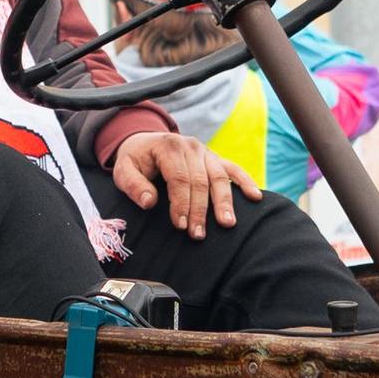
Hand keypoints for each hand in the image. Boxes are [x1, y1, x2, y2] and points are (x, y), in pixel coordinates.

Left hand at [111, 129, 257, 240]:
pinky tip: (255, 197)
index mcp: (169, 146)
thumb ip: (133, 185)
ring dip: (224, 202)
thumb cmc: (135, 160)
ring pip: (220, 177)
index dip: (181, 203)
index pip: (179, 178)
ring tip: (227, 223)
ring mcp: (206, 152)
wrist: (144, 142)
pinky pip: (233, 169)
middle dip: (201, 210)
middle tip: (198, 235)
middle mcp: (191, 146)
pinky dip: (245, 182)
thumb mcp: (123, 170)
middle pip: (201, 181)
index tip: (181, 225)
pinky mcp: (214, 158)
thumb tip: (149, 202)